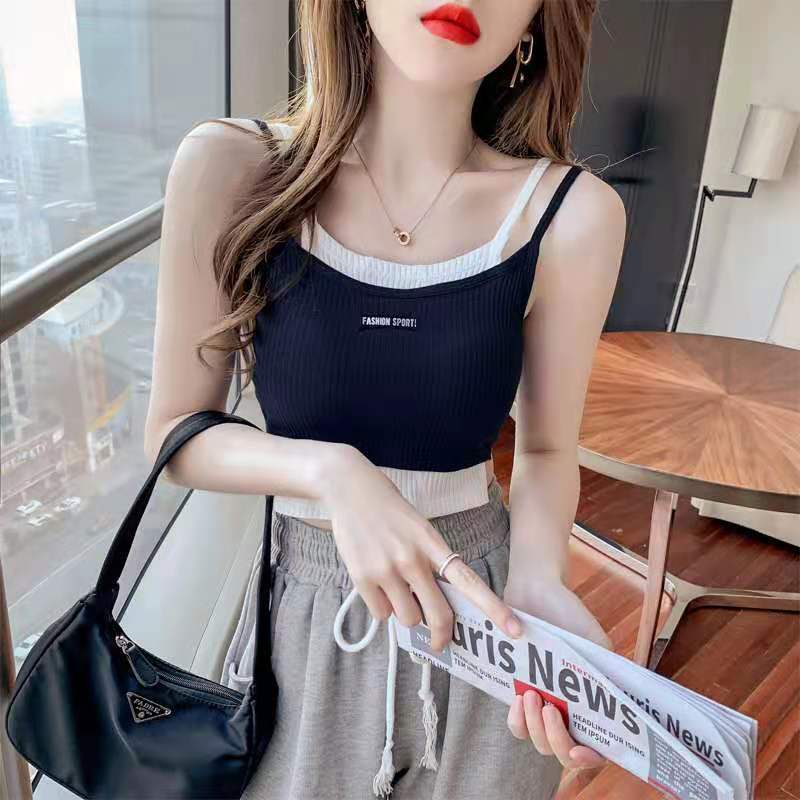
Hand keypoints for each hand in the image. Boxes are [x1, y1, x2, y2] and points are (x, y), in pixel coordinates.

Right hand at [320, 446, 523, 650]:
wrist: (349, 487)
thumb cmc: (389, 510)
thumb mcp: (419, 530)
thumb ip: (430, 562)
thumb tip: (432, 605)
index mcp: (432, 543)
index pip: (469, 581)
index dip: (493, 608)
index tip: (515, 629)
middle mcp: (412, 558)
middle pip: (438, 613)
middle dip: (440, 633)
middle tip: (439, 641)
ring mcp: (386, 569)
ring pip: (408, 619)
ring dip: (405, 613)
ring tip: (395, 588)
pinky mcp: (362, 577)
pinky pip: (381, 614)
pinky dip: (381, 607)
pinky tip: (375, 583)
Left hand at [503, 574, 610, 769]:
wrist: (534, 591)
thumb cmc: (569, 614)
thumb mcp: (595, 642)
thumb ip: (609, 671)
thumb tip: (625, 701)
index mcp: (593, 703)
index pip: (596, 747)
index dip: (590, 758)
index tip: (580, 750)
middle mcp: (569, 712)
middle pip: (564, 752)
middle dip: (557, 740)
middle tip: (551, 711)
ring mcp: (544, 706)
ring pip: (539, 742)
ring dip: (536, 728)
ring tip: (533, 695)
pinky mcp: (520, 696)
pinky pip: (517, 725)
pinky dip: (518, 720)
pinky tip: (519, 698)